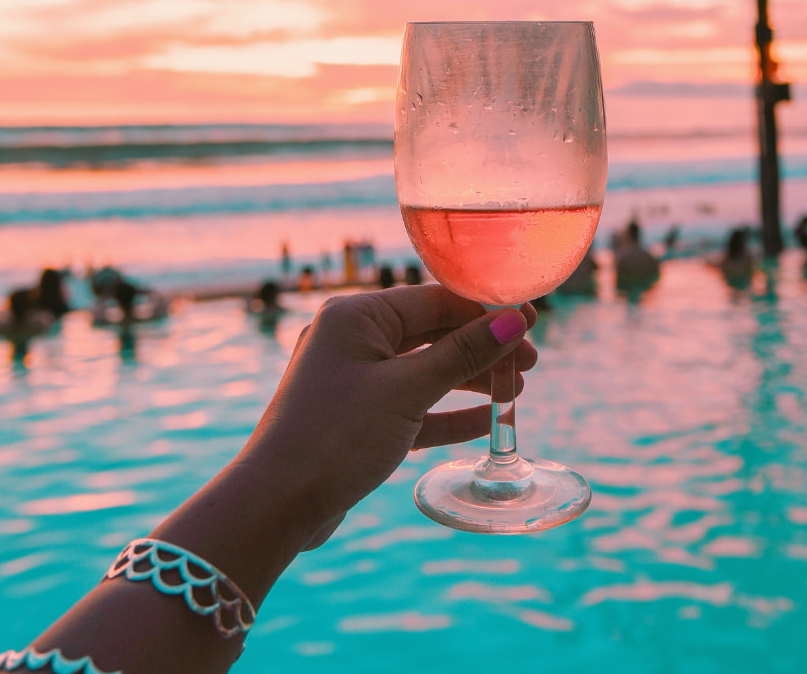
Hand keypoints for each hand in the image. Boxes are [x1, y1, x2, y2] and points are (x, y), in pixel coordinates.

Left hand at [239, 285, 537, 548]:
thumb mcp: (407, 391)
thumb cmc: (335, 436)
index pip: (436, 300)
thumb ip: (463, 354)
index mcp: (357, 315)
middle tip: (530, 364)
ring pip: (425, 370)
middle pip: (433, 333)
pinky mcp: (357, 418)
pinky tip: (483, 422)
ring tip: (515, 394)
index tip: (532, 322)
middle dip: (483, 348)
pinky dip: (445, 412)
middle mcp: (353, 338)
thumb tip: (515, 321)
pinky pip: (411, 406)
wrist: (274, 506)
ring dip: (469, 380)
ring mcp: (354, 379)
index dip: (487, 311)